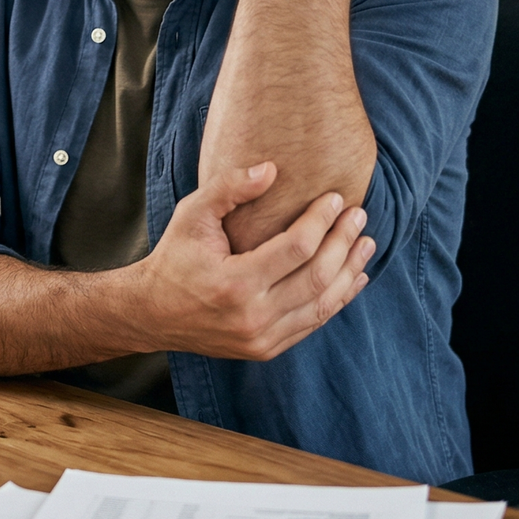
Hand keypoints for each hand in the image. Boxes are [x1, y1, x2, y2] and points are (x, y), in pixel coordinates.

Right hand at [132, 161, 373, 360]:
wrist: (152, 313)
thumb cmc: (175, 257)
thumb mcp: (192, 214)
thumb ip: (230, 188)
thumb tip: (272, 169)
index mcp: (234, 282)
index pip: (296, 248)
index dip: (321, 220)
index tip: (336, 199)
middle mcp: (252, 316)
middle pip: (318, 277)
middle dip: (344, 242)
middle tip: (360, 216)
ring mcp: (261, 338)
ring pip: (322, 305)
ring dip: (350, 272)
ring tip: (365, 244)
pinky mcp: (266, 349)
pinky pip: (312, 323)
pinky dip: (337, 299)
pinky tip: (353, 278)